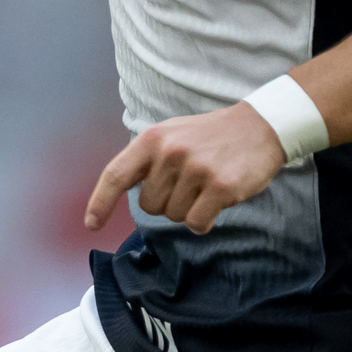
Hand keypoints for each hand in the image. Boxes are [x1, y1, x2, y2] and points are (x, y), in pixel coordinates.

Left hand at [84, 105, 288, 235]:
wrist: (259, 127)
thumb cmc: (211, 136)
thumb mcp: (172, 134)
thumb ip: (147, 158)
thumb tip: (123, 189)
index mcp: (153, 139)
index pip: (116, 175)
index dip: (100, 202)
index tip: (92, 224)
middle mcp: (170, 153)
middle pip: (149, 206)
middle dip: (167, 203)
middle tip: (190, 183)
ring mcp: (196, 169)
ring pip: (174, 216)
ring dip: (189, 209)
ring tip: (207, 184)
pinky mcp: (221, 187)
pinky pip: (196, 223)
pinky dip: (205, 221)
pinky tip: (218, 201)